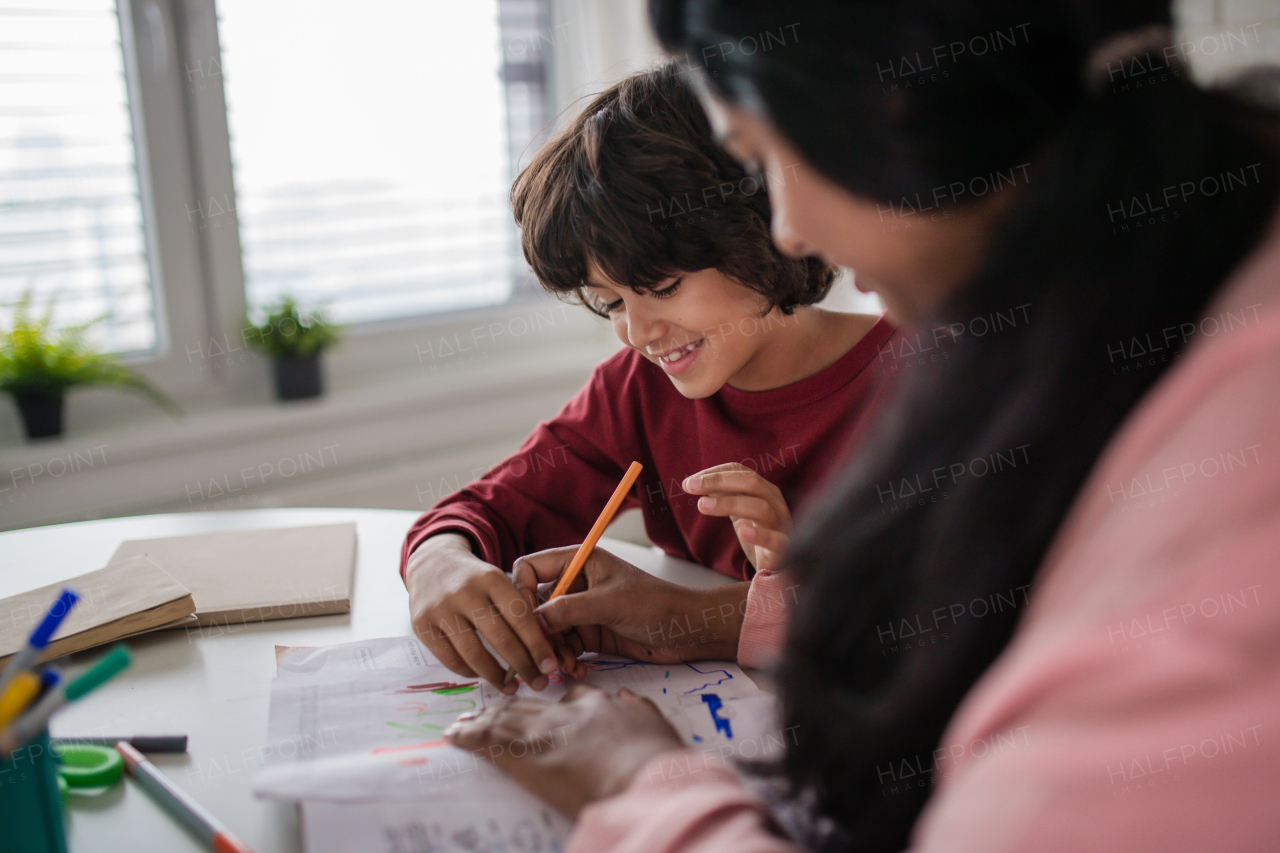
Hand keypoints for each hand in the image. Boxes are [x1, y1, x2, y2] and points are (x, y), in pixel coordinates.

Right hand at [405, 533, 575, 691]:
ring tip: (512, 687)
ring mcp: (441, 610)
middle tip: (538, 683)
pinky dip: (471, 672)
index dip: (538, 645)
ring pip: (475, 654)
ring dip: (497, 676)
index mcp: (491, 578)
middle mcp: (465, 593)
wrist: (432, 564)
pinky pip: (451, 660)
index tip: (550, 667)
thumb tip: (542, 653)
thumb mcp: (498, 582)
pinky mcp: (421, 625)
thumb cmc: (476, 580)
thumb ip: (517, 610)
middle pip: (500, 638)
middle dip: (523, 666)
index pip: (520, 616)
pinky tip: (484, 676)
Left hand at [444, 684, 682, 817]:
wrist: (647, 777)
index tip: (539, 707)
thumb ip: (638, 710)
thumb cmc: (658, 759)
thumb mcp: (656, 726)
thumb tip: (627, 699)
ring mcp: (546, 733)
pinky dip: (468, 737)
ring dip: (479, 721)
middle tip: (483, 711)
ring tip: (462, 723)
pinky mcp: (528, 757)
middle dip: (503, 708)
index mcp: (599, 706)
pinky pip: (489, 742)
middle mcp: (567, 714)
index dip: (549, 702)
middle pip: (527, 706)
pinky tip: (454, 736)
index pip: (569, 697)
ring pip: (504, 720)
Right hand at [513, 547, 747, 674]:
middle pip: (536, 604)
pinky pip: (564, 646)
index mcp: (579, 562)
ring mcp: (582, 610)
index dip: (521, 591)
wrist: (687, 632)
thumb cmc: (656, 605)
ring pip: (548, 630)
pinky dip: (565, 659)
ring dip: (551, 650)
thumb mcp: (609, 603)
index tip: (524, 618)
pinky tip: (575, 669)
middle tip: (542, 653)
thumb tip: (532, 620)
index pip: (532, 568)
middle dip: (537, 630)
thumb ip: (568, 609)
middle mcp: (576, 583)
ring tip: (563, 666)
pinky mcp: (590, 633)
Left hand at [683, 463, 792, 572]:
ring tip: (703, 505)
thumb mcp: (739, 512)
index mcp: (765, 490)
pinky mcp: (785, 549)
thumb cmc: (758, 534)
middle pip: (751, 483)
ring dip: (730, 503)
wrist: (780, 566)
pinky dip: (760, 534)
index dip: (715, 473)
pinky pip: (776, 540)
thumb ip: (724, 496)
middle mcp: (775, 503)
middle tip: (691, 487)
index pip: (741, 471)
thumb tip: (697, 483)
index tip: (691, 481)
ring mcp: (782, 525)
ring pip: (761, 508)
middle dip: (718, 481)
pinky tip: (743, 532)